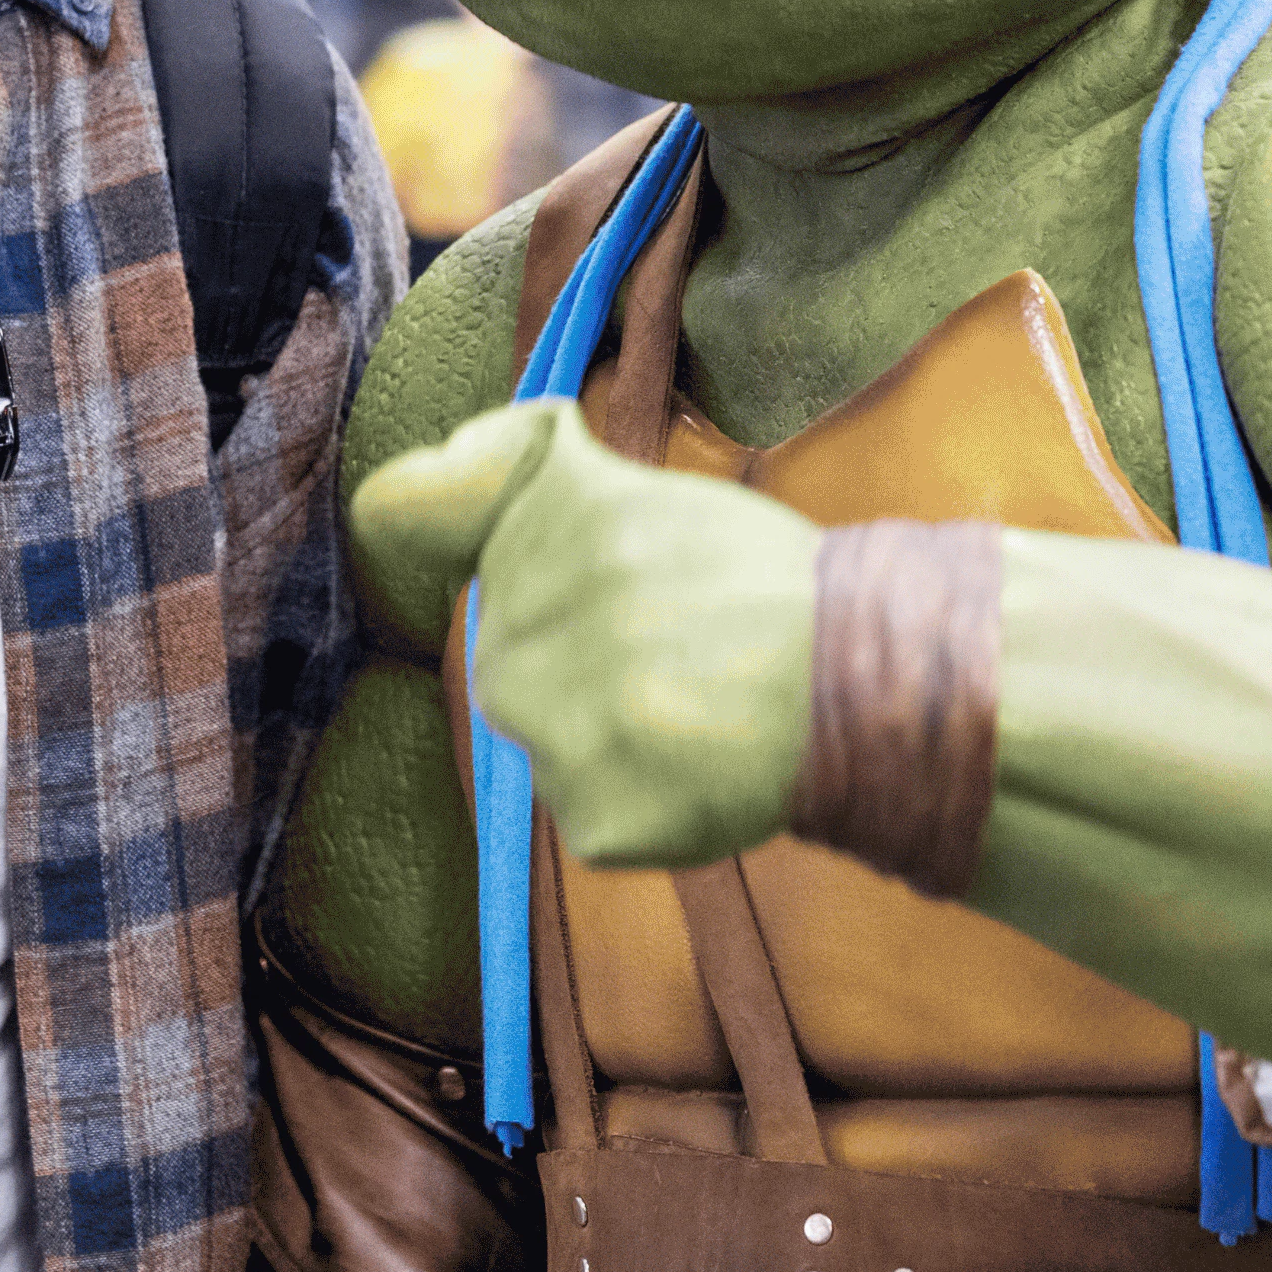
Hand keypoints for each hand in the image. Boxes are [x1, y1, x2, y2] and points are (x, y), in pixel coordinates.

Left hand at [356, 398, 823, 869]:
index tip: (469, 519)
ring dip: (607, 730)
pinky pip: (588, 809)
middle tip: (680, 645)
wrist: (871, 686)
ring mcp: (548, 716)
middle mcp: (522, 606)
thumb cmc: (776, 589)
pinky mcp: (584, 811)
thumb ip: (554, 497)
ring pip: (544, 731)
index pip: (399, 509)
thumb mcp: (654, 498)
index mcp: (544, 513)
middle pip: (508, 650)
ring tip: (698, 705)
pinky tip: (706, 764)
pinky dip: (644, 801)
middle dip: (578, 654)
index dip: (431, 509)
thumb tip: (462, 460)